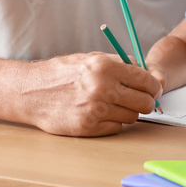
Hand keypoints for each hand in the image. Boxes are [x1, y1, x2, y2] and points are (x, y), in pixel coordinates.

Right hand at [24, 52, 161, 136]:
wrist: (31, 92)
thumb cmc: (61, 73)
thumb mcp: (91, 59)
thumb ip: (121, 64)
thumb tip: (148, 73)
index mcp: (105, 68)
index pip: (146, 81)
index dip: (154, 86)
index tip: (153, 88)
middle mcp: (102, 89)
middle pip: (145, 102)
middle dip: (145, 101)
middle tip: (138, 99)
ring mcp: (95, 110)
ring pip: (132, 117)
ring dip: (127, 111)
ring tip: (112, 104)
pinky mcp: (88, 127)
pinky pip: (116, 128)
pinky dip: (113, 122)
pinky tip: (100, 113)